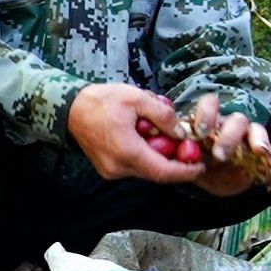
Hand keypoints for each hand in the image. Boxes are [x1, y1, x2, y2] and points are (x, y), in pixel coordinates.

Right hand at [66, 83, 204, 182]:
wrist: (70, 109)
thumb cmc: (101, 101)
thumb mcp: (136, 98)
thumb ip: (162, 115)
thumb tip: (181, 132)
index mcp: (127, 152)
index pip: (163, 171)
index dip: (185, 171)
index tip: (201, 165)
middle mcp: (119, 168)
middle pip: (156, 172)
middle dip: (174, 161)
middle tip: (187, 146)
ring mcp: (111, 171)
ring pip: (145, 170)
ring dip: (158, 156)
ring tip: (163, 135)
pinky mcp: (107, 169)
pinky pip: (134, 167)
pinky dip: (145, 155)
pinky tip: (146, 138)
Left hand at [186, 94, 270, 196]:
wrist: (213, 182)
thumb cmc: (198, 165)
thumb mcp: (186, 162)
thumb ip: (182, 155)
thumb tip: (179, 149)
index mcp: (211, 123)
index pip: (210, 105)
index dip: (206, 114)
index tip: (201, 132)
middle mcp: (231, 127)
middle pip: (237, 120)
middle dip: (230, 136)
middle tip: (221, 155)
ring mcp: (249, 140)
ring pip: (257, 130)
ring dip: (259, 140)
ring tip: (260, 152)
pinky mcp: (265, 156)